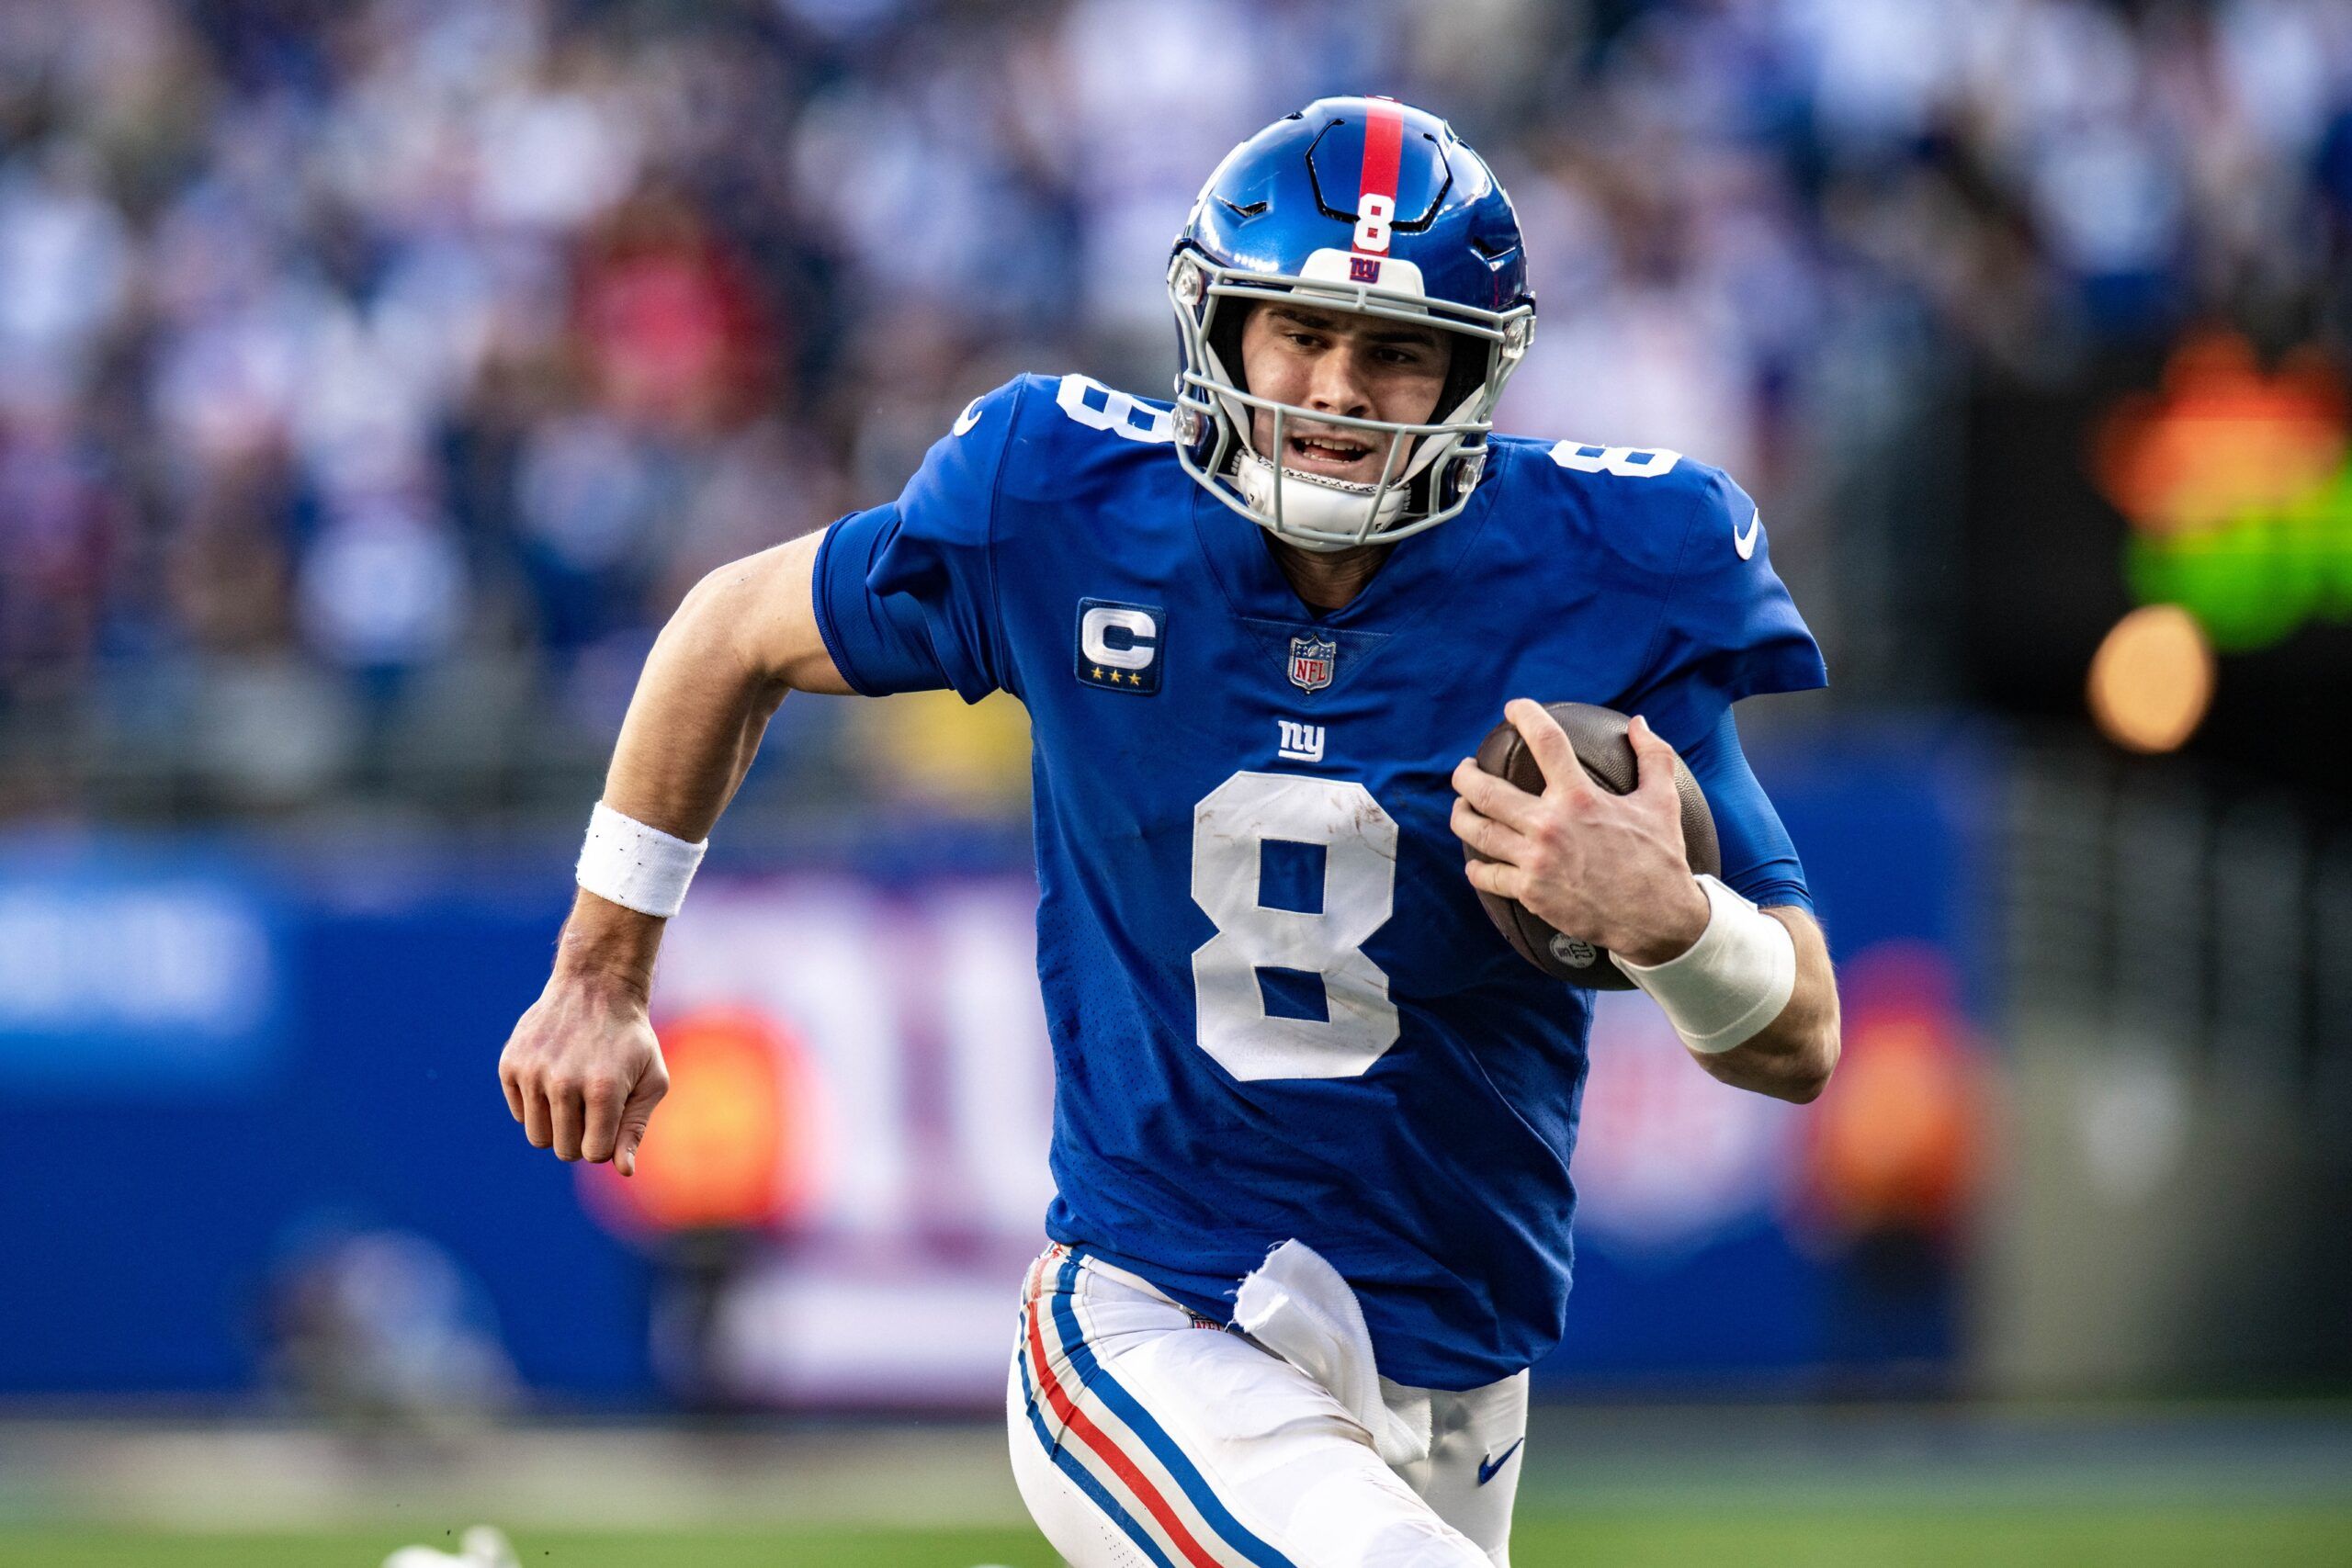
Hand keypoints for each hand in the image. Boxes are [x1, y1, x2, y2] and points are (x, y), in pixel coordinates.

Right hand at [497, 975, 668, 1174]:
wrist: (596, 987)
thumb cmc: (631, 1040)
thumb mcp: (651, 1079)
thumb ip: (636, 1128)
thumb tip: (623, 1170)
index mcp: (603, 1090)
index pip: (594, 1153)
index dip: (605, 1142)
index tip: (612, 1118)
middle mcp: (563, 1083)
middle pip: (564, 1150)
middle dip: (581, 1137)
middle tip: (593, 1106)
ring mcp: (532, 1073)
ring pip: (538, 1138)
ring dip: (557, 1126)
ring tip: (574, 1096)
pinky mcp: (510, 1064)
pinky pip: (520, 1113)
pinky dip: (537, 1105)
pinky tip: (554, 1076)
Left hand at [1449, 700, 1710, 966]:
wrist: (1657, 919)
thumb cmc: (1659, 859)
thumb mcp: (1662, 802)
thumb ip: (1654, 757)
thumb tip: (1639, 723)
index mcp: (1579, 797)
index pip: (1546, 741)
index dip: (1525, 716)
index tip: (1513, 709)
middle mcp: (1550, 825)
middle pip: (1486, 791)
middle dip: (1465, 776)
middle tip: (1465, 771)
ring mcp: (1535, 860)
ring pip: (1477, 831)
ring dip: (1461, 816)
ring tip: (1461, 808)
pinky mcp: (1530, 892)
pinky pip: (1487, 875)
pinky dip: (1476, 867)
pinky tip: (1476, 861)